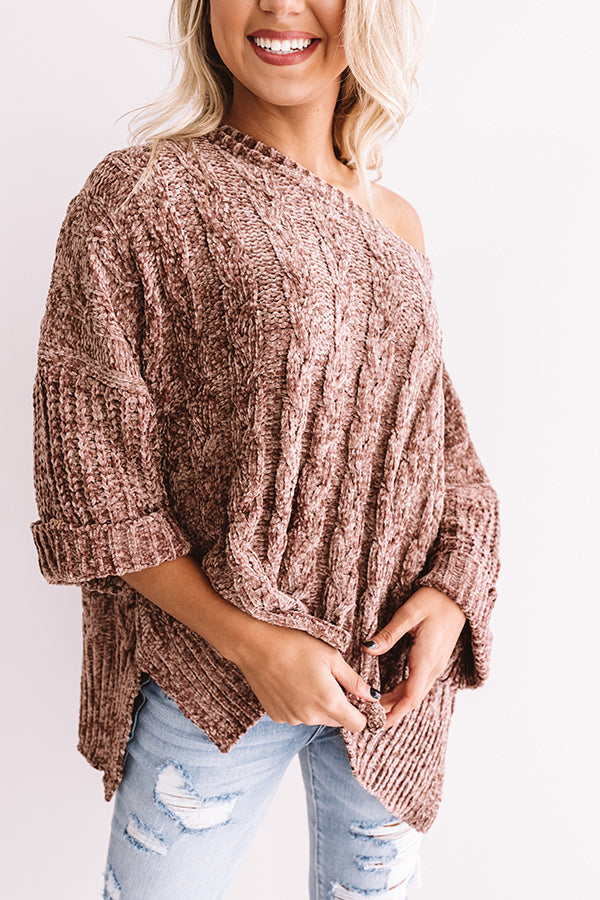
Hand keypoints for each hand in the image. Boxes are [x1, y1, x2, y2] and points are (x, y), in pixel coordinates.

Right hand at [233, 619, 377, 732]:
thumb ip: (353, 680)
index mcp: (329, 701)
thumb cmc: (294, 644)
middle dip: (339, 705)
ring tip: (306, 676)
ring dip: (318, 704)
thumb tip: (372, 696)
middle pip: (337, 721)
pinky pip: (297, 715)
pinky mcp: (277, 716)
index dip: (362, 713)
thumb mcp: (330, 656)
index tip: (358, 698)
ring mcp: (292, 718)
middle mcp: (310, 717)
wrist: (254, 644)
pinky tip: (291, 682)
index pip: (357, 725)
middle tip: (329, 678)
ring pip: (316, 717)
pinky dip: (300, 704)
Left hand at [362, 587, 466, 728]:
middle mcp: (433, 667)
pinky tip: (389, 695)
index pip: (410, 696)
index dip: (393, 712)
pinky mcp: (434, 661)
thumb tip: (368, 648)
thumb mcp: (408, 614)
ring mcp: (435, 665)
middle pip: (411, 699)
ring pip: (414, 693)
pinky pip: (418, 684)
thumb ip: (389, 634)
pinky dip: (403, 694)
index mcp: (427, 659)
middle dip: (390, 712)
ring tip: (374, 710)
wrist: (457, 596)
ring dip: (396, 704)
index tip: (377, 723)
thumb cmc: (433, 601)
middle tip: (367, 719)